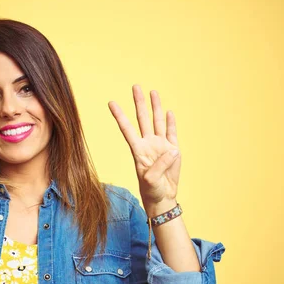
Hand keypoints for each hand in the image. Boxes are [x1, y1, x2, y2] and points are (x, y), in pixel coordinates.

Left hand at [108, 85, 180, 212]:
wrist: (163, 197)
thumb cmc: (152, 190)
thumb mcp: (151, 180)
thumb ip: (160, 165)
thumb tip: (172, 150)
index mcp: (138, 150)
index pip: (127, 128)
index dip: (119, 115)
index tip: (111, 102)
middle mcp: (148, 144)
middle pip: (142, 119)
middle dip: (139, 103)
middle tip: (135, 86)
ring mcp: (160, 145)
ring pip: (157, 121)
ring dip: (156, 107)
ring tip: (153, 92)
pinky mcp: (173, 150)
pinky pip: (171, 133)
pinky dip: (170, 123)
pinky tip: (169, 112)